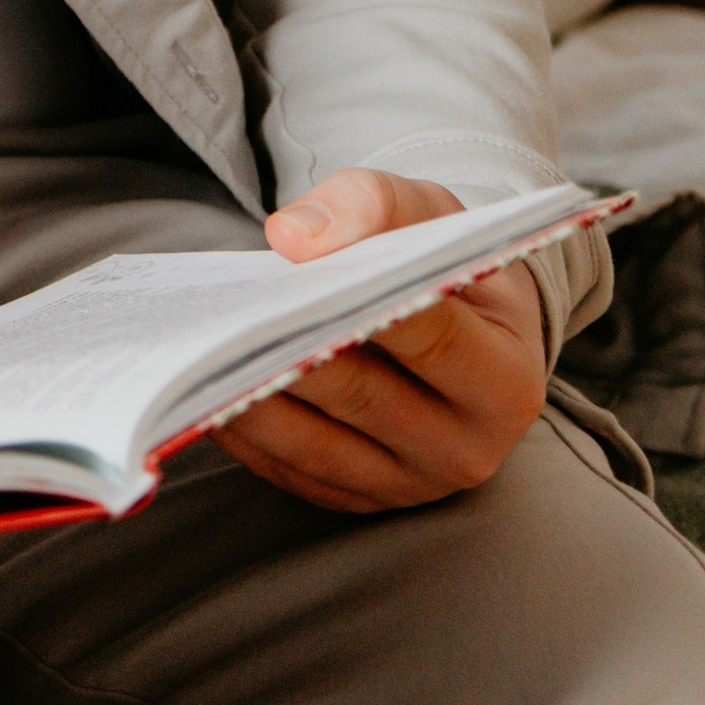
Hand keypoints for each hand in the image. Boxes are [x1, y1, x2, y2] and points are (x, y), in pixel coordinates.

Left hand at [212, 169, 547, 516]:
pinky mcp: (358, 499)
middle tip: (224, 318)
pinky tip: (204, 387)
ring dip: (249, 398)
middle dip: (289, 351)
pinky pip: (289, 468)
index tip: (299, 275)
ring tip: (198, 352)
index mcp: (506, 380)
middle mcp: (467, 448)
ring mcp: (409, 484)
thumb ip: (369, 205)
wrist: (463, 331)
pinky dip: (244, 430)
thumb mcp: (428, 214)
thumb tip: (292, 239)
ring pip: (314, 442)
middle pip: (362, 395)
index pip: (433, 338)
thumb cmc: (444, 266)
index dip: (367, 306)